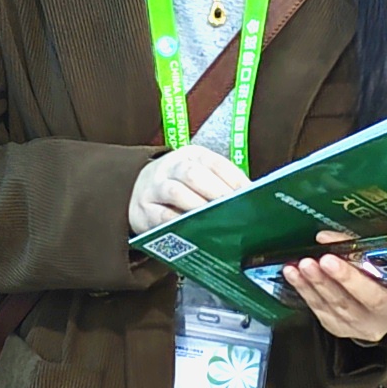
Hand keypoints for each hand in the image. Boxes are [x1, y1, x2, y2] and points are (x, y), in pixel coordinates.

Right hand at [128, 143, 248, 234]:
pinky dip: (178, 223)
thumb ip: (221, 184)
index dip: (233, 179)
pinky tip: (193, 232)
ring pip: (176, 192)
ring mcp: (154, 187)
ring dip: (198, 207)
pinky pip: (161, 216)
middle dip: (216, 192)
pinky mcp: (143, 209)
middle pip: (194, 174)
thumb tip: (250, 201)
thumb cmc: (180, 186)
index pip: (215, 162)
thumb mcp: (199, 176)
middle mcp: (171, 166)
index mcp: (191, 155)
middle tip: (233, 210)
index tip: (248, 196)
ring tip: (216, 220)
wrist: (135, 191)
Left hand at [283, 240, 386, 341]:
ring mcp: (357, 327)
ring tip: (298, 266)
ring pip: (330, 306)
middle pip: (347, 303)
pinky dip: (304, 290)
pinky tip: (294, 275)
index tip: (330, 259)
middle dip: (325, 280)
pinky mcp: (338, 328)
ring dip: (311, 284)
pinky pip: (318, 309)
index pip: (375, 296)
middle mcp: (379, 322)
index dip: (350, 279)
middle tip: (309, 262)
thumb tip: (327, 237)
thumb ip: (365, 250)